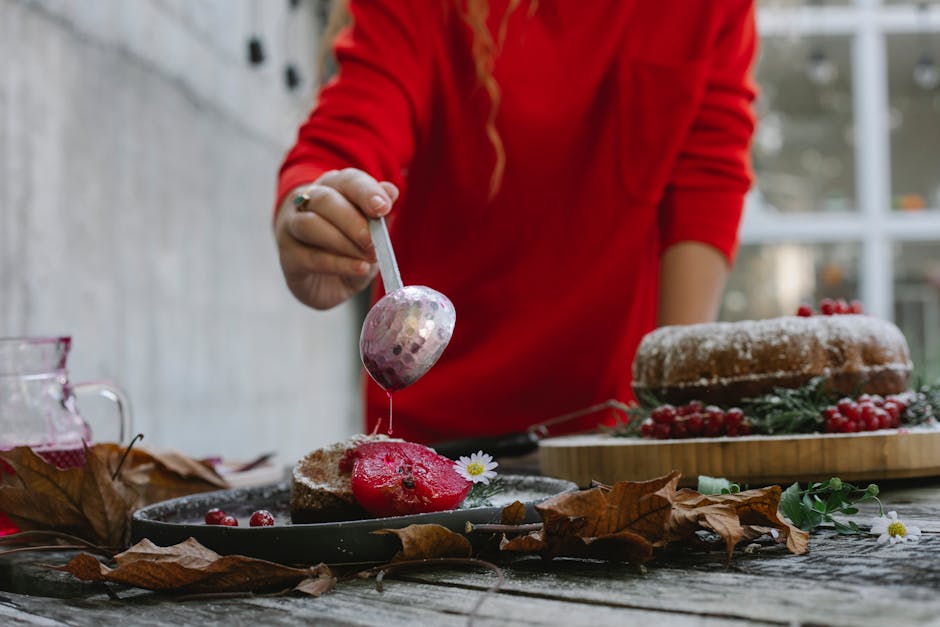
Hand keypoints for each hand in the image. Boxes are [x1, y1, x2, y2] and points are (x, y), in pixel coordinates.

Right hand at [274, 168, 399, 309]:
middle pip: (325, 200)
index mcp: (332, 187)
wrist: (325, 281)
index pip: (347, 180)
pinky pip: (310, 257)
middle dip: (353, 221)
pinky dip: (338, 264)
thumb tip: (391, 190)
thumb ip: (378, 213)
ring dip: (343, 242)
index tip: (384, 207)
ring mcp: (291, 228)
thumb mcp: (370, 231)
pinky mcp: (288, 257)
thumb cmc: (349, 247)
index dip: (366, 192)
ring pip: (311, 225)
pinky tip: (359, 268)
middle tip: (374, 242)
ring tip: (369, 258)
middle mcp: (306, 202)